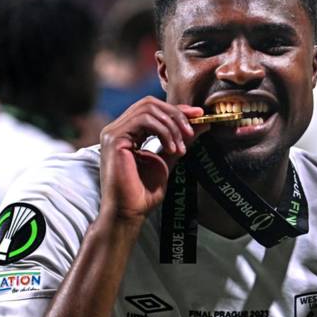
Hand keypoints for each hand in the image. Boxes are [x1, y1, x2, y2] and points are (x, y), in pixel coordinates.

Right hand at [98, 97, 208, 223]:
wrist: (131, 212)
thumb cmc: (144, 192)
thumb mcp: (170, 159)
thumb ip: (182, 140)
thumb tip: (203, 123)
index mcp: (128, 132)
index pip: (153, 109)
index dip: (177, 110)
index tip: (199, 116)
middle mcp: (118, 129)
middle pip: (150, 104)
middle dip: (176, 115)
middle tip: (192, 132)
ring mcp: (113, 132)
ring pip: (148, 109)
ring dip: (172, 126)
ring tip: (180, 148)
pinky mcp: (114, 139)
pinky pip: (144, 121)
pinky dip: (163, 132)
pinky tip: (172, 149)